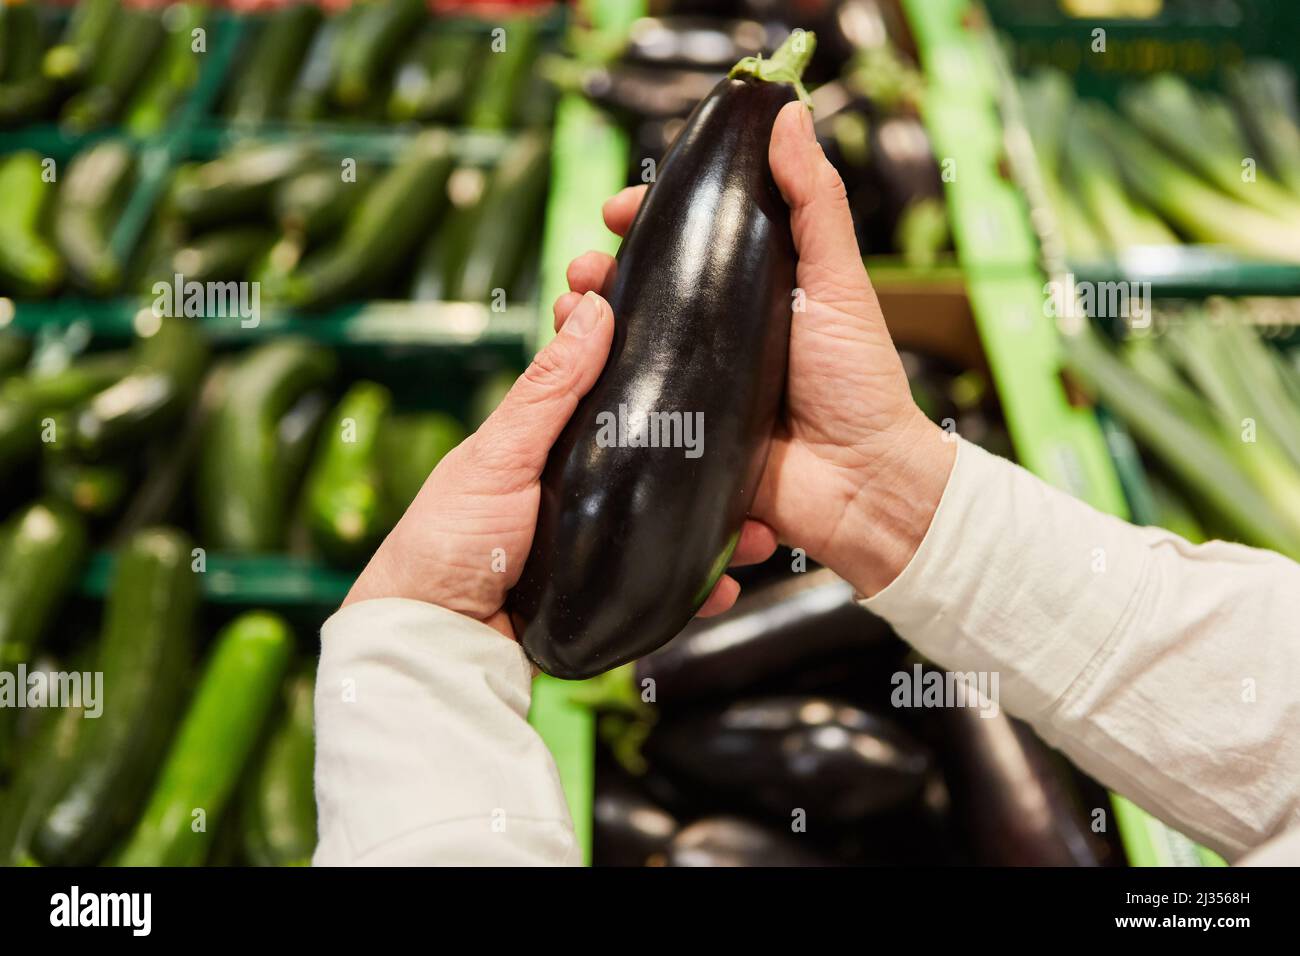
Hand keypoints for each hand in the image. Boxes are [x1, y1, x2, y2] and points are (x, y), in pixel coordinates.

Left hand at [342, 293, 778, 634]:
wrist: (436, 641)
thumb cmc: (446, 541)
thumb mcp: (498, 454)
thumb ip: (548, 390)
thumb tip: (593, 309)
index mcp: (553, 447)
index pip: (620, 400)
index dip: (665, 381)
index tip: (713, 363)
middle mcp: (581, 493)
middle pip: (660, 469)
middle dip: (712, 470)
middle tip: (754, 463)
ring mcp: (596, 546)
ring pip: (671, 529)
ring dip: (718, 530)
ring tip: (754, 531)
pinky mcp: (605, 596)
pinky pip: (661, 587)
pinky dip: (696, 586)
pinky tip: (723, 585)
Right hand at [555, 101, 955, 596]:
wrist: (858, 483)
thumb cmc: (859, 380)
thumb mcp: (838, 278)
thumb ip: (814, 201)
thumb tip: (787, 117)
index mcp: (748, 290)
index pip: (685, 241)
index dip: (648, 219)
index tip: (619, 207)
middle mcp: (713, 334)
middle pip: (640, 289)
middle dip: (599, 271)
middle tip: (586, 268)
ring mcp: (690, 384)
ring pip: (620, 343)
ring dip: (584, 321)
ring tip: (571, 312)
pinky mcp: (674, 432)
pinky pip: (620, 403)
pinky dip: (590, 382)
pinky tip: (573, 367)